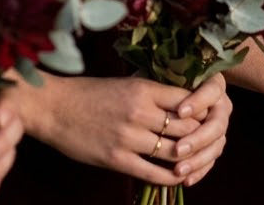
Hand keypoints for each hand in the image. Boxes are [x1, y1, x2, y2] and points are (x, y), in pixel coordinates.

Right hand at [5, 72, 229, 185]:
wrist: (54, 107)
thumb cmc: (88, 94)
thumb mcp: (123, 85)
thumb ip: (150, 95)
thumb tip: (179, 104)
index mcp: (142, 89)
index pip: (187, 100)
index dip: (202, 111)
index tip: (209, 116)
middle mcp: (139, 112)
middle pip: (186, 127)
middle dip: (201, 136)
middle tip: (209, 142)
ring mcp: (128, 137)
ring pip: (173, 151)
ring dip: (188, 159)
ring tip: (196, 161)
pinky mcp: (116, 158)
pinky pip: (152, 173)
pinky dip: (169, 177)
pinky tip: (178, 178)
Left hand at [172, 74, 231, 186]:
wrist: (177, 91)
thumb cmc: (166, 79)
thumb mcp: (166, 75)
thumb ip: (167, 79)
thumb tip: (154, 82)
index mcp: (214, 83)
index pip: (212, 91)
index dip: (198, 102)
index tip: (180, 112)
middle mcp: (222, 106)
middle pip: (217, 124)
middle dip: (197, 138)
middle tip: (177, 149)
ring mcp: (221, 127)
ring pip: (216, 146)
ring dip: (197, 159)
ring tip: (178, 170)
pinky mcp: (216, 145)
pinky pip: (212, 160)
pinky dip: (199, 171)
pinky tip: (186, 180)